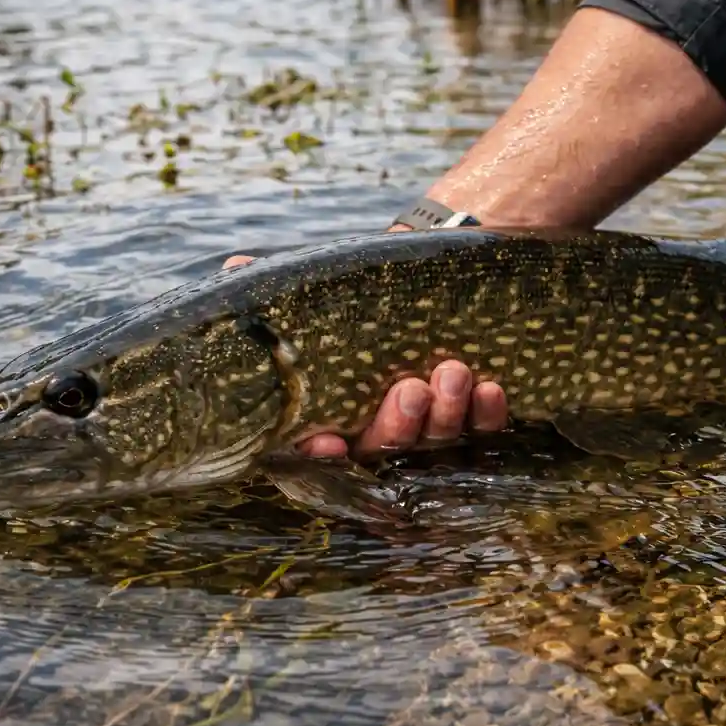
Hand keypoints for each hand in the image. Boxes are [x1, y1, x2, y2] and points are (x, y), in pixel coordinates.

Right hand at [222, 254, 509, 457]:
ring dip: (445, 413)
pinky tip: (490, 386)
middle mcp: (377, 430)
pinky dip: (488, 412)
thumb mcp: (315, 289)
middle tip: (410, 390)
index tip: (328, 442)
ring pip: (436, 440)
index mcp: (330, 413)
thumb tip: (236, 269)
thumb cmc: (355, 294)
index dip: (321, 456)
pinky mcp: (471, 414)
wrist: (420, 279)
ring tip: (451, 372)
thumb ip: (276, 286)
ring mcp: (427, 427)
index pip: (318, 450)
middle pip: (386, 449)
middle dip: (398, 425)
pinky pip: (482, 428)